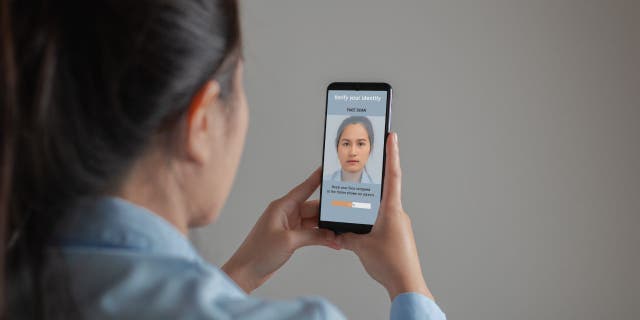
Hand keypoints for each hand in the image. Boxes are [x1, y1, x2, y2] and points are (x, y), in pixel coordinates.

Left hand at [222, 168, 339, 292]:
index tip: (327, 169)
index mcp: (281, 207)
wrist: (246, 272)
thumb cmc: (258, 253)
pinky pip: (310, 233)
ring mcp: (288, 225)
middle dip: (327, 213)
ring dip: (325, 228)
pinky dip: (320, 237)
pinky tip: (331, 241)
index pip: (304, 188)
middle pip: (312, 207)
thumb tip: (331, 234)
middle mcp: (285, 213)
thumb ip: (312, 235)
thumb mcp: (289, 241)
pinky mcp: (290, 237)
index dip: (317, 179)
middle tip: (344, 214)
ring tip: (339, 232)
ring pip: (313, 221)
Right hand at [336, 132, 434, 300]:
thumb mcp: (361, 247)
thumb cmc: (389, 263)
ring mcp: (399, 223)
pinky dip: (372, 217)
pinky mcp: (398, 234)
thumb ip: (347, 236)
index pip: (392, 175)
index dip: (392, 154)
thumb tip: (338, 233)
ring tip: (355, 200)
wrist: (407, 283)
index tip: (392, 136)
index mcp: (391, 209)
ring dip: (370, 202)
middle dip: (376, 176)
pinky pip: (383, 219)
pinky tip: (363, 226)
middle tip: (368, 159)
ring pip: (382, 206)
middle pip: (386, 188)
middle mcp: (397, 213)